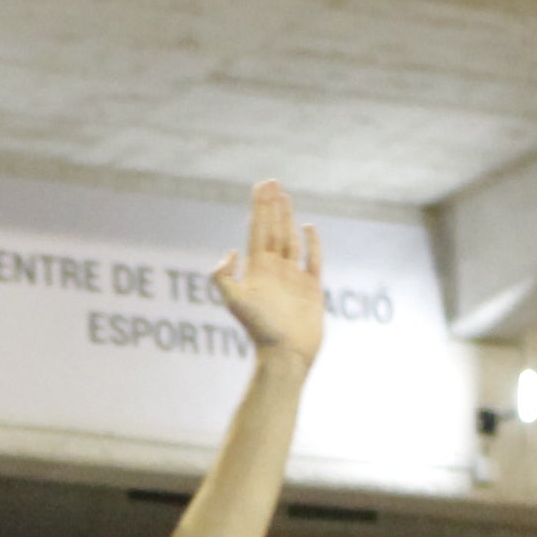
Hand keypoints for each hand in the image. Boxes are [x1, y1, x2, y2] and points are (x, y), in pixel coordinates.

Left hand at [213, 180, 328, 366]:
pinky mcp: (312, 288)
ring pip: (290, 240)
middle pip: (273, 230)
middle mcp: (274, 270)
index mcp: (257, 270)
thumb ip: (223, 276)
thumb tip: (230, 252)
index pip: (257, 230)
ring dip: (287, 218)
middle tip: (272, 181)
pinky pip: (313, 260)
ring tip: (285, 196)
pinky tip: (308, 227)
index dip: (259, 207)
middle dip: (271, 206)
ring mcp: (293, 278)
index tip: (261, 186)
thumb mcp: (234, 301)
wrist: (285, 355)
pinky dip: (312, 243)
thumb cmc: (260, 330)